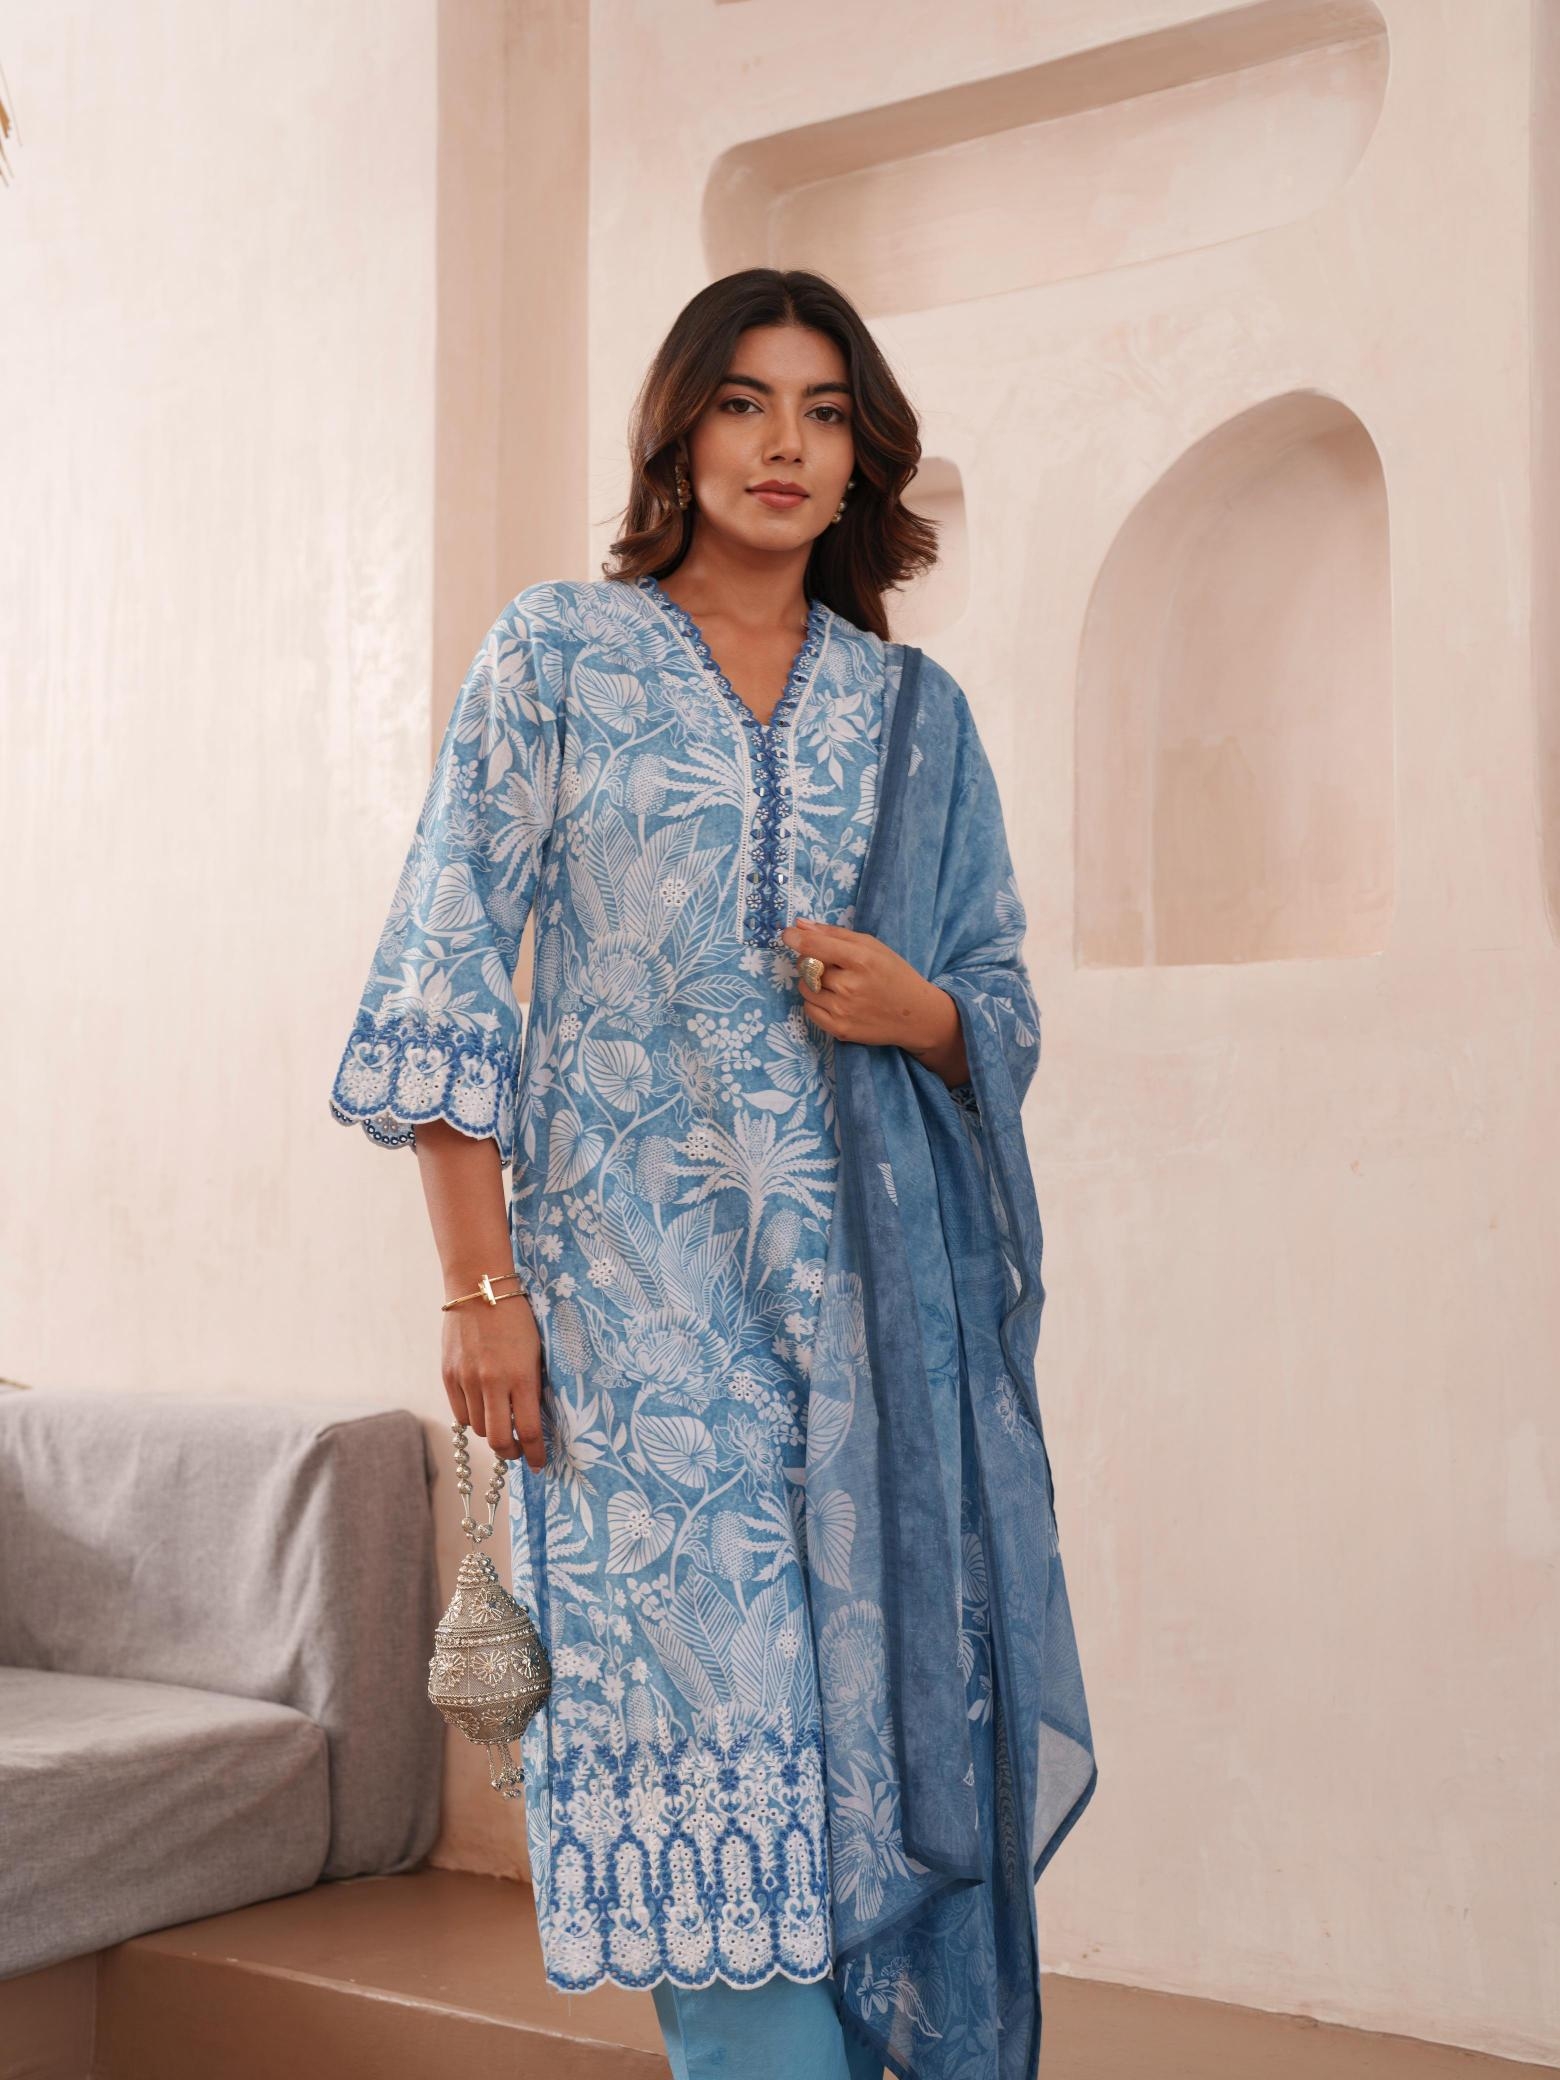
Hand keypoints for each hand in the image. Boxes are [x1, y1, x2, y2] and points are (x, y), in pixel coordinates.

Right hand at [440, 1290, 546, 1472]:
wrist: (479, 1288)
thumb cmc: (517, 1317)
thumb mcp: (536, 1351)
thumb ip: (533, 1386)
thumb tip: (531, 1421)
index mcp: (521, 1376)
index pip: (529, 1430)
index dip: (536, 1454)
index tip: (541, 1464)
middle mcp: (493, 1383)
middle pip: (499, 1440)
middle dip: (511, 1453)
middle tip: (518, 1451)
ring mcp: (467, 1380)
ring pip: (478, 1428)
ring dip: (491, 1431)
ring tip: (500, 1420)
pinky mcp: (449, 1376)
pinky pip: (460, 1413)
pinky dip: (472, 1417)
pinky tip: (482, 1407)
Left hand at [779, 918, 969, 1082]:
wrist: (916, 1015)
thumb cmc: (894, 975)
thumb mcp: (872, 946)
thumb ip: (834, 934)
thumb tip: (799, 925)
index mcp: (861, 960)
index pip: (814, 946)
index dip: (795, 938)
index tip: (788, 934)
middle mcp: (850, 986)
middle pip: (806, 967)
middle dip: (811, 961)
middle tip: (830, 964)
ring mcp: (843, 1011)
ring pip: (804, 988)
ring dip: (812, 982)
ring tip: (835, 983)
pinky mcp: (839, 1030)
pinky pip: (808, 1010)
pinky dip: (815, 1002)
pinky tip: (834, 999)